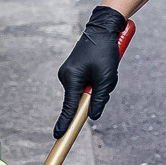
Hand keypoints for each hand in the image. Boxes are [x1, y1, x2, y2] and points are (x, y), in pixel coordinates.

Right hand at [55, 5, 131, 137]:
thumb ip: (99, 98)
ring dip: (98, 85)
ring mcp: (69, 73)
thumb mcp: (106, 78)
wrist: (103, 28)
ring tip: (106, 67)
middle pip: (80, 99)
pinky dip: (96, 80)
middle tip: (107, 77)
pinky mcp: (74, 70)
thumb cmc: (105, 51)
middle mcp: (66, 77)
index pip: (68, 107)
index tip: (58, 136)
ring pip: (84, 91)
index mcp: (71, 79)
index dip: (65, 123)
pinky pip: (85, 84)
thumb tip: (94, 115)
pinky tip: (103, 66)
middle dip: (95, 94)